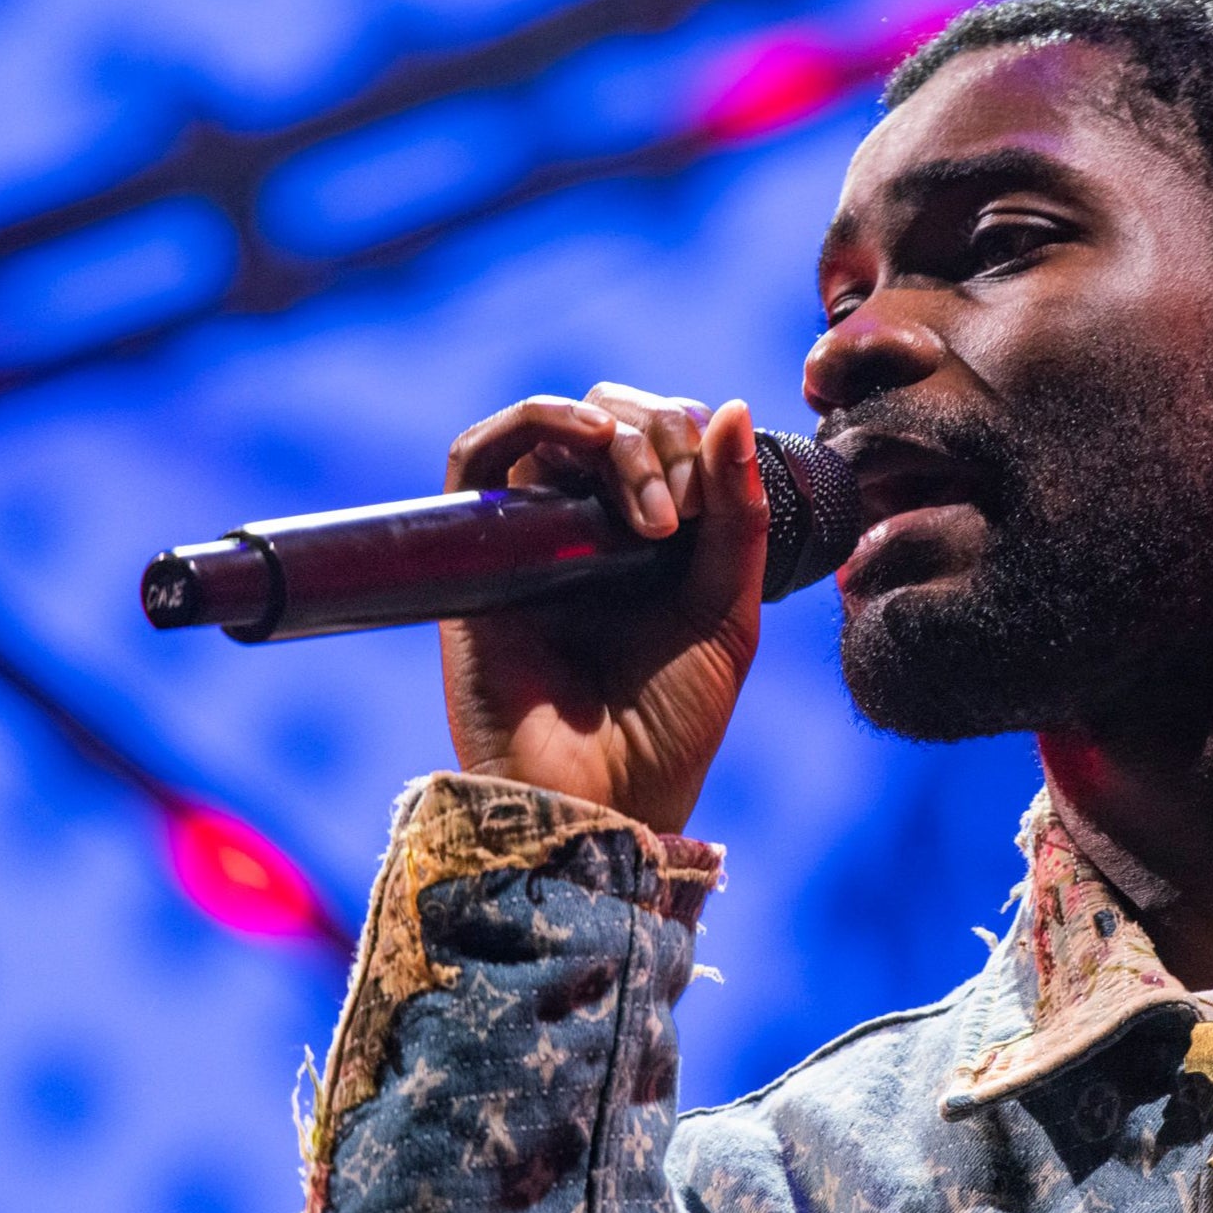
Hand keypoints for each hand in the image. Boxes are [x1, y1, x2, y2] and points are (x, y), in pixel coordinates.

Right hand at [439, 383, 767, 833]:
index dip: (693, 436)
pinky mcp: (475, 556)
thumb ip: (738, 516)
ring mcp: (529, 539)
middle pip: (610, 420)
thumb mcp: (727, 612)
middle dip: (661, 437)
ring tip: (652, 501)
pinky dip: (530, 420)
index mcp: (648, 540)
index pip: (662, 435)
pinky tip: (587, 435)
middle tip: (681, 514)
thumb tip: (737, 407)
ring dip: (613, 434)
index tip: (713, 499)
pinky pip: (477, 457)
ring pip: (554, 428)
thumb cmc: (669, 728)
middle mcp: (583, 530)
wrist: (604, 805)